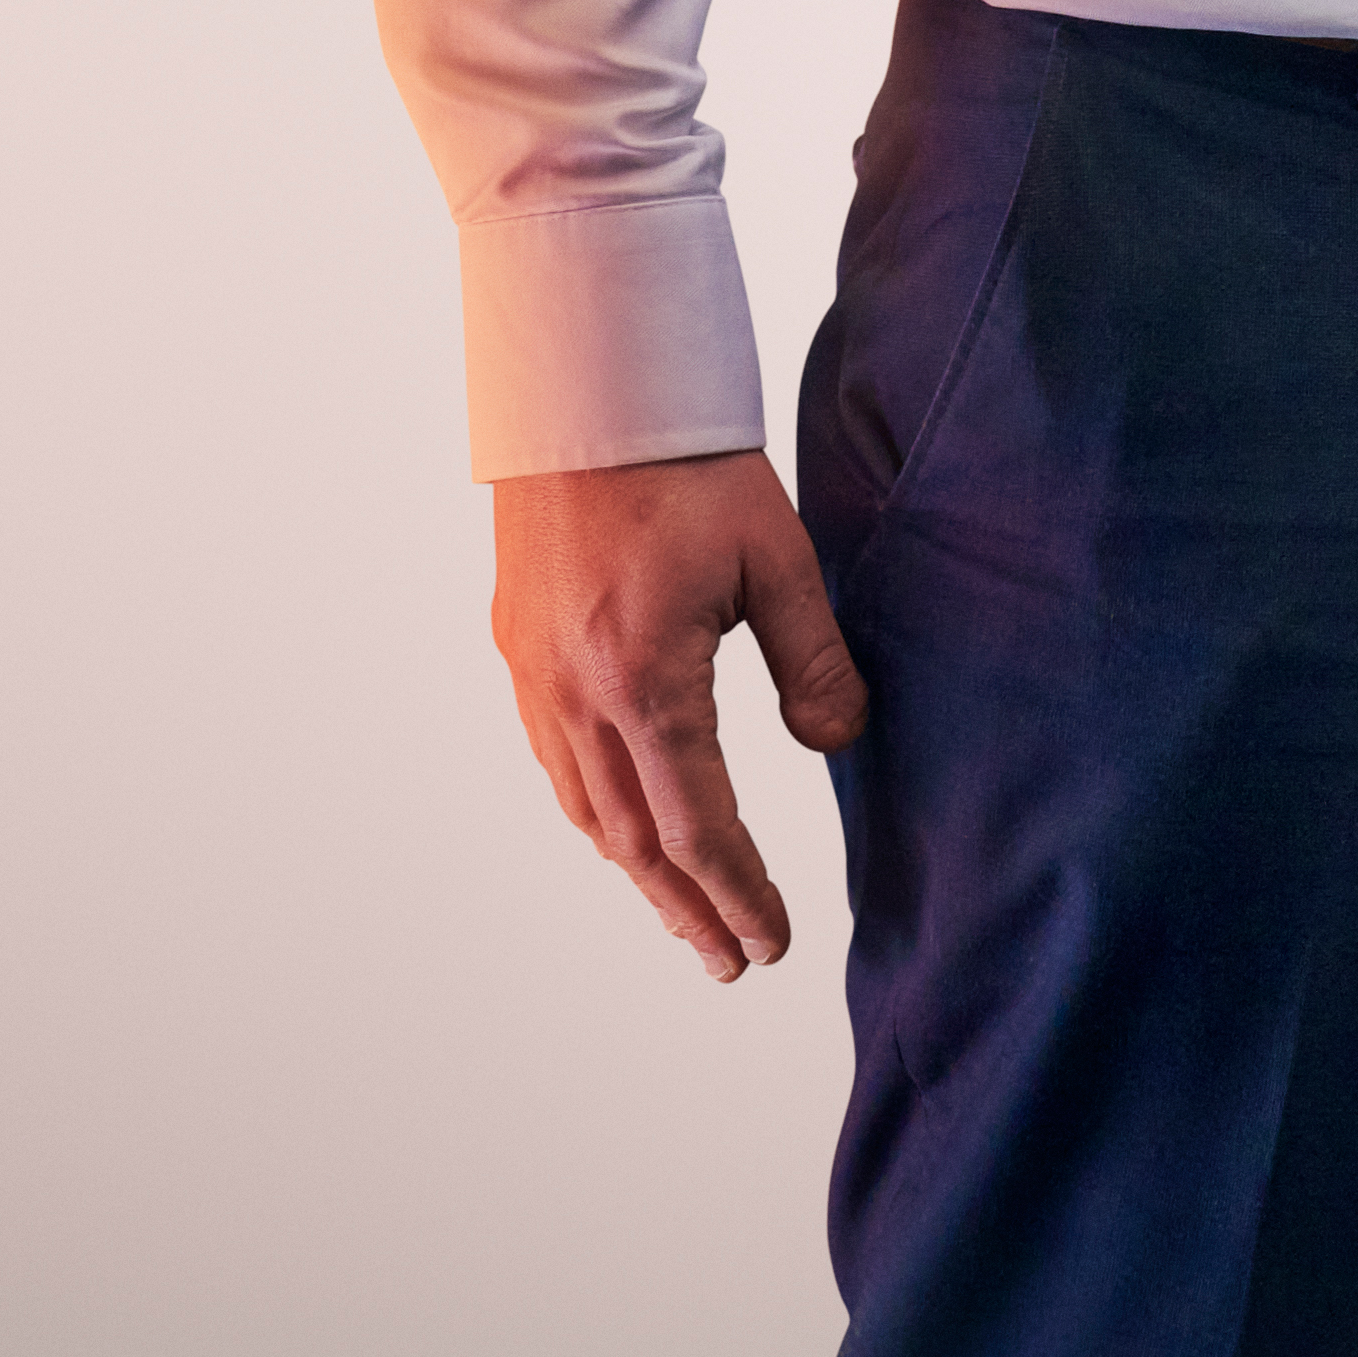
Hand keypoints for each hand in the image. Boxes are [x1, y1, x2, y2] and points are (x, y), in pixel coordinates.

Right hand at [486, 449, 869, 981]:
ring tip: (686, 920)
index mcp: (643, 677)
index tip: (770, 941)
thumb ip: (812, 657)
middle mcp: (575, 692)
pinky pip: (554, 762)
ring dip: (636, 872)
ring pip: (585, 808)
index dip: (737, 890)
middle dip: (687, 909)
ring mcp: (535, 675)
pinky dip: (594, 813)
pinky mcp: (517, 648)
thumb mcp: (776, 555)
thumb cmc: (690, 465)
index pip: (695, 822)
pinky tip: (623, 831)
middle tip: (731, 965)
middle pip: (632, 838)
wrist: (586, 391)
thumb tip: (840, 741)